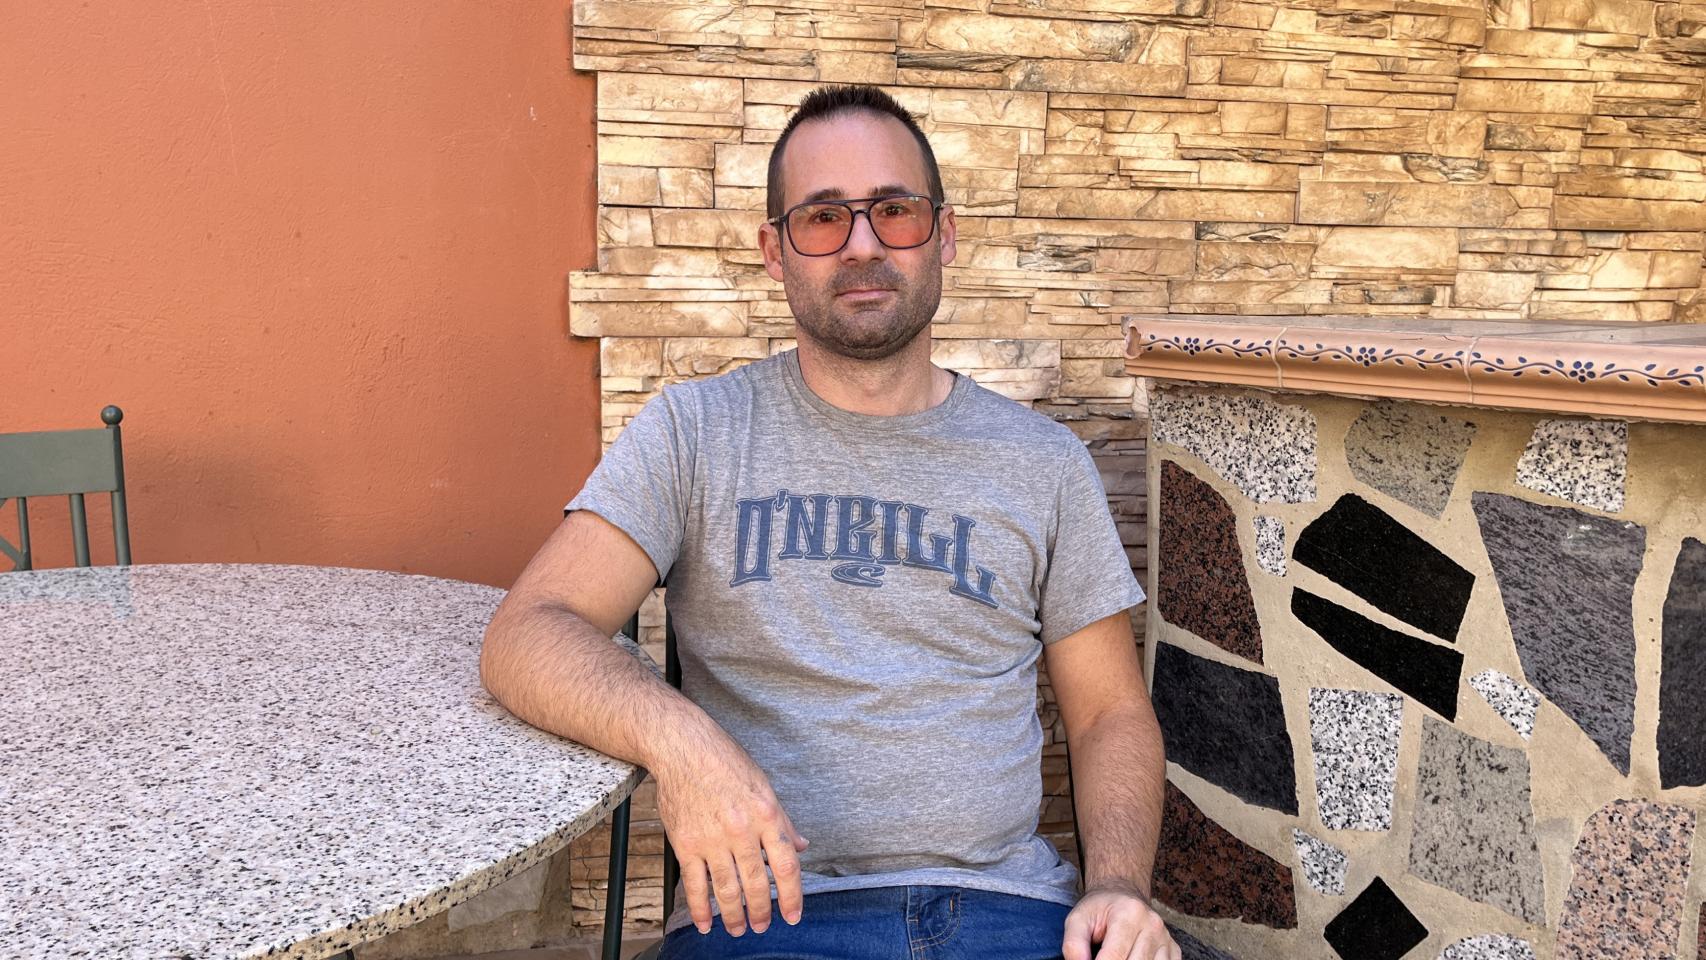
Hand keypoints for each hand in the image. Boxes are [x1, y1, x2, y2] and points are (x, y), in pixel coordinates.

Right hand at [650, 722, 808, 937]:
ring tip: (738, 929)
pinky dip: (700, 908)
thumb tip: (801, 846)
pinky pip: (694, 884)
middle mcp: (741, 829)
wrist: (682, 747)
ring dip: (733, 915)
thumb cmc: (725, 762)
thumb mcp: (763, 786)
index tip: (792, 916)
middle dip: (760, 911)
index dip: (792, 895)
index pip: (786, 864)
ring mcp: (711, 839)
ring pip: (726, 889)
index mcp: (766, 814)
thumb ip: (782, 821)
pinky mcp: (685, 843)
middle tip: (762, 926)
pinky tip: (705, 923)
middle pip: (756, 882)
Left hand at [1062, 882, 1178, 959]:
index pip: (1114, 957)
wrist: (1122, 895)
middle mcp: (1153, 925)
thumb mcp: (1077, 920)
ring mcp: (1166, 938)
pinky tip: (1132, 959)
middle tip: (1100, 958)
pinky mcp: (1174, 950)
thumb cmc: (1099, 909)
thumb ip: (1074, 945)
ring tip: (1116, 958)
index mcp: (1129, 913)